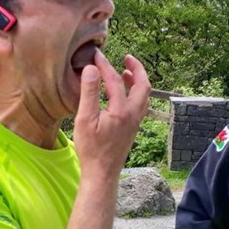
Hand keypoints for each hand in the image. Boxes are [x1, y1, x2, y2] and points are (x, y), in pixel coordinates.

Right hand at [73, 51, 150, 179]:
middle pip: (143, 85)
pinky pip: (140, 105)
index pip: (115, 80)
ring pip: (144, 96)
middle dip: (137, 68)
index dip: (105, 65)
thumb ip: (88, 93)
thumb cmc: (91, 149)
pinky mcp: (133, 129)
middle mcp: (133, 114)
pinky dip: (135, 93)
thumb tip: (91, 69)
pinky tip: (123, 94)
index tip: (96, 55)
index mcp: (121, 110)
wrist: (102, 173)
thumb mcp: (85, 120)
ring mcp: (135, 122)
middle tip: (127, 57)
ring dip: (137, 81)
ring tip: (126, 72)